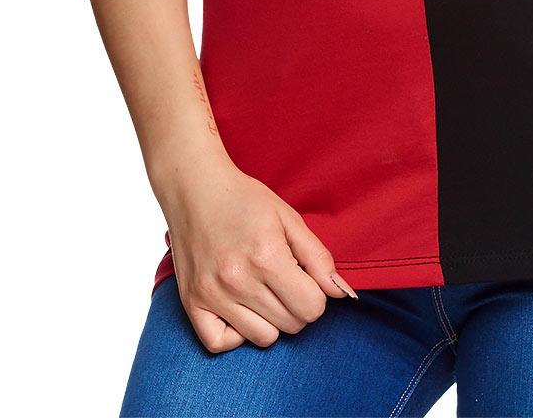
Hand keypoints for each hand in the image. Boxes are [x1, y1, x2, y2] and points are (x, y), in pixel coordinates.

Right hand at [157, 158, 357, 352]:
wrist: (194, 188)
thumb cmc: (244, 200)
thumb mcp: (288, 218)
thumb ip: (318, 257)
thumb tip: (341, 292)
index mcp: (267, 256)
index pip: (312, 307)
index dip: (316, 294)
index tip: (304, 277)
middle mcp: (238, 280)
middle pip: (291, 324)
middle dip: (296, 305)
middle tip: (283, 279)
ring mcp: (212, 294)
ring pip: (262, 338)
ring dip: (270, 319)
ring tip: (262, 290)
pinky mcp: (191, 303)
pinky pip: (220, 344)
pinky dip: (235, 334)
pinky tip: (239, 310)